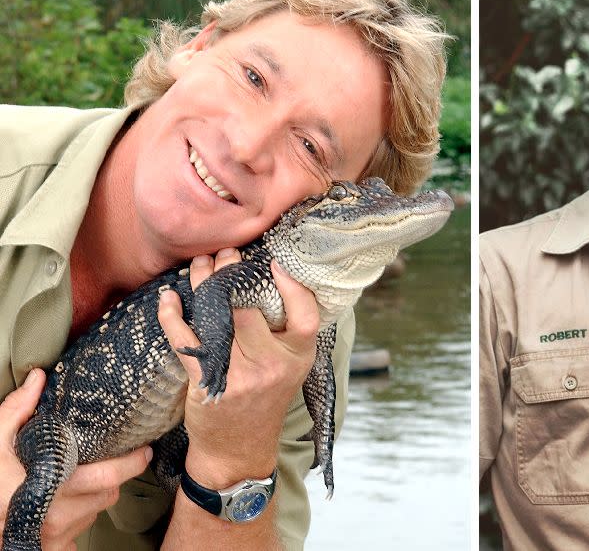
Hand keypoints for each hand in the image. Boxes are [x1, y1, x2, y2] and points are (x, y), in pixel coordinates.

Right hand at [0, 369, 150, 549]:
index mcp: (46, 485)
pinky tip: (76, 500)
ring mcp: (57, 534)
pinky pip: (86, 527)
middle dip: (122, 473)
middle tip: (136, 455)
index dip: (130, 463)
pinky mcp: (56, 546)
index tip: (144, 449)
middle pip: (109, 491)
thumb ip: (17, 411)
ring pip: (100, 507)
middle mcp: (55, 514)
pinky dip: (86, 512)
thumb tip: (38, 378)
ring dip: (101, 491)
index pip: (105, 478)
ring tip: (91, 474)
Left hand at [157, 248, 319, 486]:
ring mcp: (241, 375)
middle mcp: (273, 365)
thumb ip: (285, 334)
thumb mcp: (289, 368)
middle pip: (250, 309)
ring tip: (198, 264)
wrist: (239, 450)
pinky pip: (187, 341)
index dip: (292, 286)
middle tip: (223, 254)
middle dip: (232, 275)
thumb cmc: (264, 400)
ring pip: (217, 318)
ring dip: (202, 285)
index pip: (305, 315)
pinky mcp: (208, 382)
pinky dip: (171, 317)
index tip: (272, 262)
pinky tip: (167, 298)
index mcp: (298, 357)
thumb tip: (270, 280)